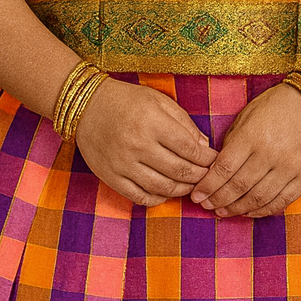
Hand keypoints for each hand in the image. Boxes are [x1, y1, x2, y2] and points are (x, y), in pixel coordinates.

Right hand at [73, 78, 219, 206]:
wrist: (86, 106)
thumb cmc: (127, 101)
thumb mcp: (159, 101)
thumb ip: (184, 123)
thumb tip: (204, 146)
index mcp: (152, 123)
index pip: (189, 149)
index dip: (207, 158)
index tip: (215, 160)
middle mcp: (137, 145)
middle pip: (180, 171)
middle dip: (200, 176)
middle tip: (208, 176)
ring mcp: (123, 164)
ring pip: (163, 188)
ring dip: (183, 190)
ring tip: (191, 186)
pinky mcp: (111, 177)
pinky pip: (140, 197)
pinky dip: (158, 199)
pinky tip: (166, 193)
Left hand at [189, 82, 300, 217]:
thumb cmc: (275, 107)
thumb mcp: (247, 117)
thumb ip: (232, 143)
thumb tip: (216, 171)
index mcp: (253, 136)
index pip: (224, 168)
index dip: (208, 186)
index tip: (196, 195)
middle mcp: (272, 154)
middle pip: (239, 186)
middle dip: (218, 199)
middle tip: (206, 206)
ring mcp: (290, 167)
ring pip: (258, 198)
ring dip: (237, 209)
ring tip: (223, 211)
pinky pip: (281, 201)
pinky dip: (262, 211)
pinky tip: (248, 211)